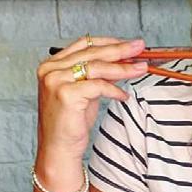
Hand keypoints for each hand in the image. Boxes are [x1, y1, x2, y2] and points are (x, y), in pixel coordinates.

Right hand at [34, 35, 146, 184]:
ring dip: (123, 67)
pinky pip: (98, 86)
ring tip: (141, 67)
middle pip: (92, 53)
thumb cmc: (70, 123)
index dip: (109, 42)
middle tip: (140, 47)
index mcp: (52, 65)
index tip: (129, 44)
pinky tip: (124, 96)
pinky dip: (114, 90)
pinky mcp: (66, 94)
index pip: (84, 44)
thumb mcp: (87, 92)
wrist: (58, 149)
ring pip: (97, 67)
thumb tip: (124, 60)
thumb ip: (100, 75)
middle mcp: (51, 70)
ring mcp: (56, 81)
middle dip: (120, 50)